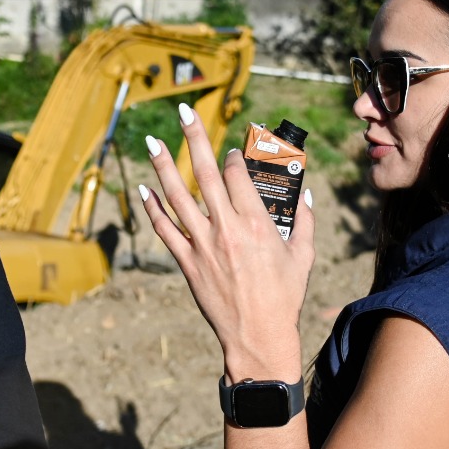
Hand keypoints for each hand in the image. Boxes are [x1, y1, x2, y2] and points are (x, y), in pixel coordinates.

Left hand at [138, 104, 315, 381]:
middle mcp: (226, 228)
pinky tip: (143, 188)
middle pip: (206, 173)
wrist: (257, 337)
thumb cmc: (283, 297)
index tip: (231, 149)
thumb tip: (305, 191)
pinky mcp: (187, 262)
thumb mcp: (303, 256)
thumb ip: (303, 220)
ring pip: (178, 196)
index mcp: (257, 223)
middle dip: (193, 138)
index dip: (234, 155)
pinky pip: (165, 229)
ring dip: (163, 166)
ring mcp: (203, 245)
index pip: (238, 174)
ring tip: (151, 141)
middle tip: (183, 111)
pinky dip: (153, 208)